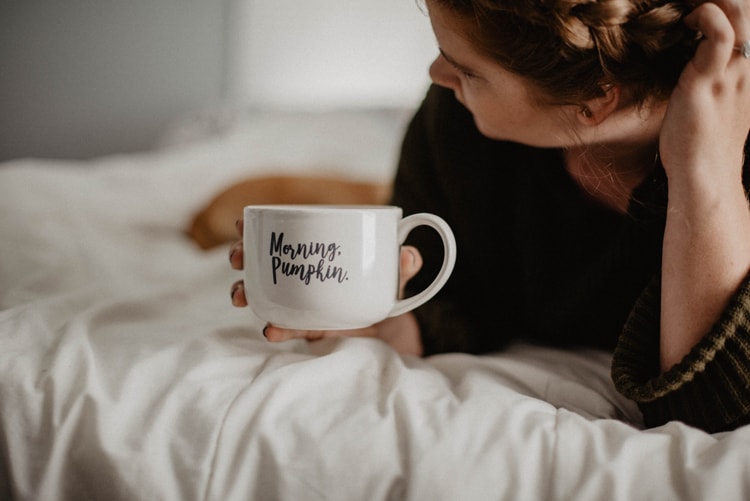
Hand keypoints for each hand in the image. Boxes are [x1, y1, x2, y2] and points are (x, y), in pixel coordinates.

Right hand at [229, 217, 424, 354]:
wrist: (399, 330)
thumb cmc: (388, 290)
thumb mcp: (396, 273)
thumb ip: (404, 264)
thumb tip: (408, 255)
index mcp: (317, 255)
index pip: (284, 236)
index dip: (259, 229)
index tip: (242, 222)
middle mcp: (304, 278)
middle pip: (265, 264)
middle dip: (244, 258)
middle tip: (237, 256)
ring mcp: (304, 305)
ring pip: (267, 296)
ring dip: (248, 293)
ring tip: (241, 295)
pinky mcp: (313, 330)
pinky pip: (292, 328)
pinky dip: (280, 328)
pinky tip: (270, 329)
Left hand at [659, 0, 749, 182]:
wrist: (704, 177)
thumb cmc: (700, 146)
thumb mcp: (711, 106)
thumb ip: (708, 82)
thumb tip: (690, 66)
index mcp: (747, 73)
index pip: (749, 24)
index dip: (729, 7)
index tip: (701, 7)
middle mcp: (746, 68)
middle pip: (749, 11)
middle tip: (693, 3)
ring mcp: (730, 73)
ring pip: (740, 13)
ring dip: (714, 1)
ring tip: (690, 6)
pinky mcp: (708, 80)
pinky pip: (719, 36)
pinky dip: (705, 16)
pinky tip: (687, 21)